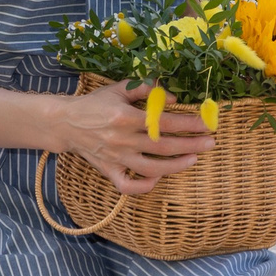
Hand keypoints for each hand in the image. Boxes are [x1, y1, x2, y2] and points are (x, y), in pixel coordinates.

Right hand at [59, 79, 213, 195]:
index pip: (164, 122)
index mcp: (125, 117)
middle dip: (191, 144)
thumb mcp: (118, 89)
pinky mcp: (108, 171)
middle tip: (211, 142)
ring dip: (175, 166)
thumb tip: (170, 97)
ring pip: (151, 168)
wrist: (64, 123)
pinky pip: (128, 186)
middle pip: (164, 146)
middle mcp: (123, 140)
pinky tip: (158, 179)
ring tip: (193, 160)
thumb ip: (144, 89)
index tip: (206, 123)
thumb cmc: (94, 104)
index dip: (188, 123)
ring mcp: (116, 158)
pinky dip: (143, 186)